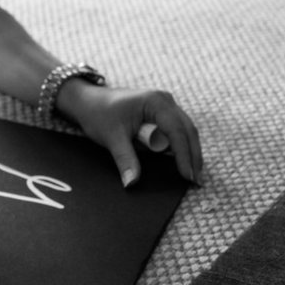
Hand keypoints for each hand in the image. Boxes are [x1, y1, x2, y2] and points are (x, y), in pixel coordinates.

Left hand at [58, 82, 202, 187]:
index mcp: (155, 102)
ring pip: (185, 130)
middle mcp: (165, 100)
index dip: (184, 156)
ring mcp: (165, 105)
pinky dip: (180, 146)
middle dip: (193, 156)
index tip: (187, 176)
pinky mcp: (161, 112)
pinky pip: (176, 130)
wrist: (88, 101)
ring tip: (192, 175)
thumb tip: (132, 183)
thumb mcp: (112, 138)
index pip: (177, 131)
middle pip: (187, 130)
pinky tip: (183, 162)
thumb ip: (125, 160)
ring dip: (190, 151)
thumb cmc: (98, 114)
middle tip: (196, 181)